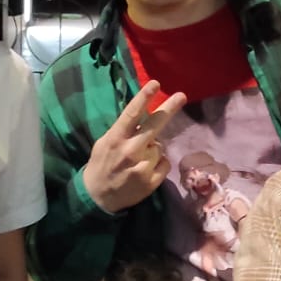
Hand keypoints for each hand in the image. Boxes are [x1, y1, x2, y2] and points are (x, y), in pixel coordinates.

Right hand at [82, 79, 189, 214]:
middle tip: (182, 96)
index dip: (144, 98)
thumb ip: (123, 130)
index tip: (155, 84)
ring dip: (153, 148)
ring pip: (160, 147)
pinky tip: (147, 168)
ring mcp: (142, 167)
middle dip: (169, 109)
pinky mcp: (151, 182)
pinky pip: (165, 162)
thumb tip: (145, 116)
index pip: (132, 114)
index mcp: (116, 138)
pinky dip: (159, 163)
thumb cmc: (102, 164)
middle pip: (154, 126)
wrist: (98, 197)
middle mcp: (130, 151)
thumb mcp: (105, 142)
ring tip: (139, 158)